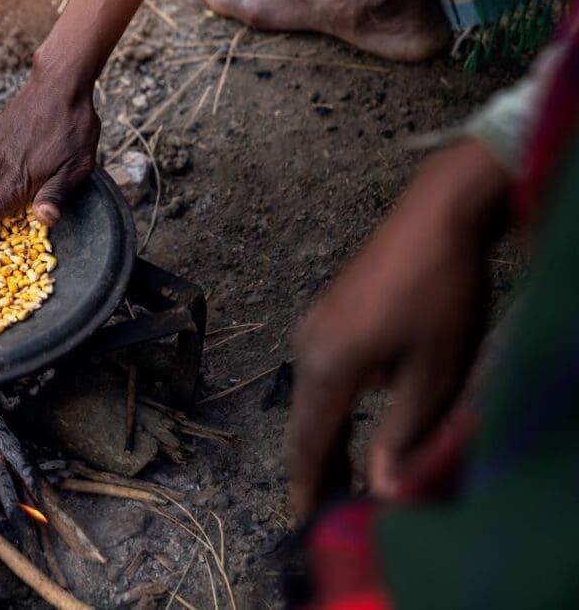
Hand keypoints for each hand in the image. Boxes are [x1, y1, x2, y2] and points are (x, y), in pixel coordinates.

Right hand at [286, 138, 509, 520]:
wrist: (435, 217)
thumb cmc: (439, 296)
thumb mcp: (433, 374)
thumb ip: (403, 434)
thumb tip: (383, 489)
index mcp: (327, 368)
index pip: (308, 444)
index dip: (308, 487)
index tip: (308, 523)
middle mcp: (306, 349)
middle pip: (302, 424)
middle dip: (315, 468)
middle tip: (331, 507)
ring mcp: (312, 327)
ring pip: (310, 398)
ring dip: (326, 436)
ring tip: (346, 472)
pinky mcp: (325, 315)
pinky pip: (320, 373)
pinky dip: (332, 405)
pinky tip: (354, 418)